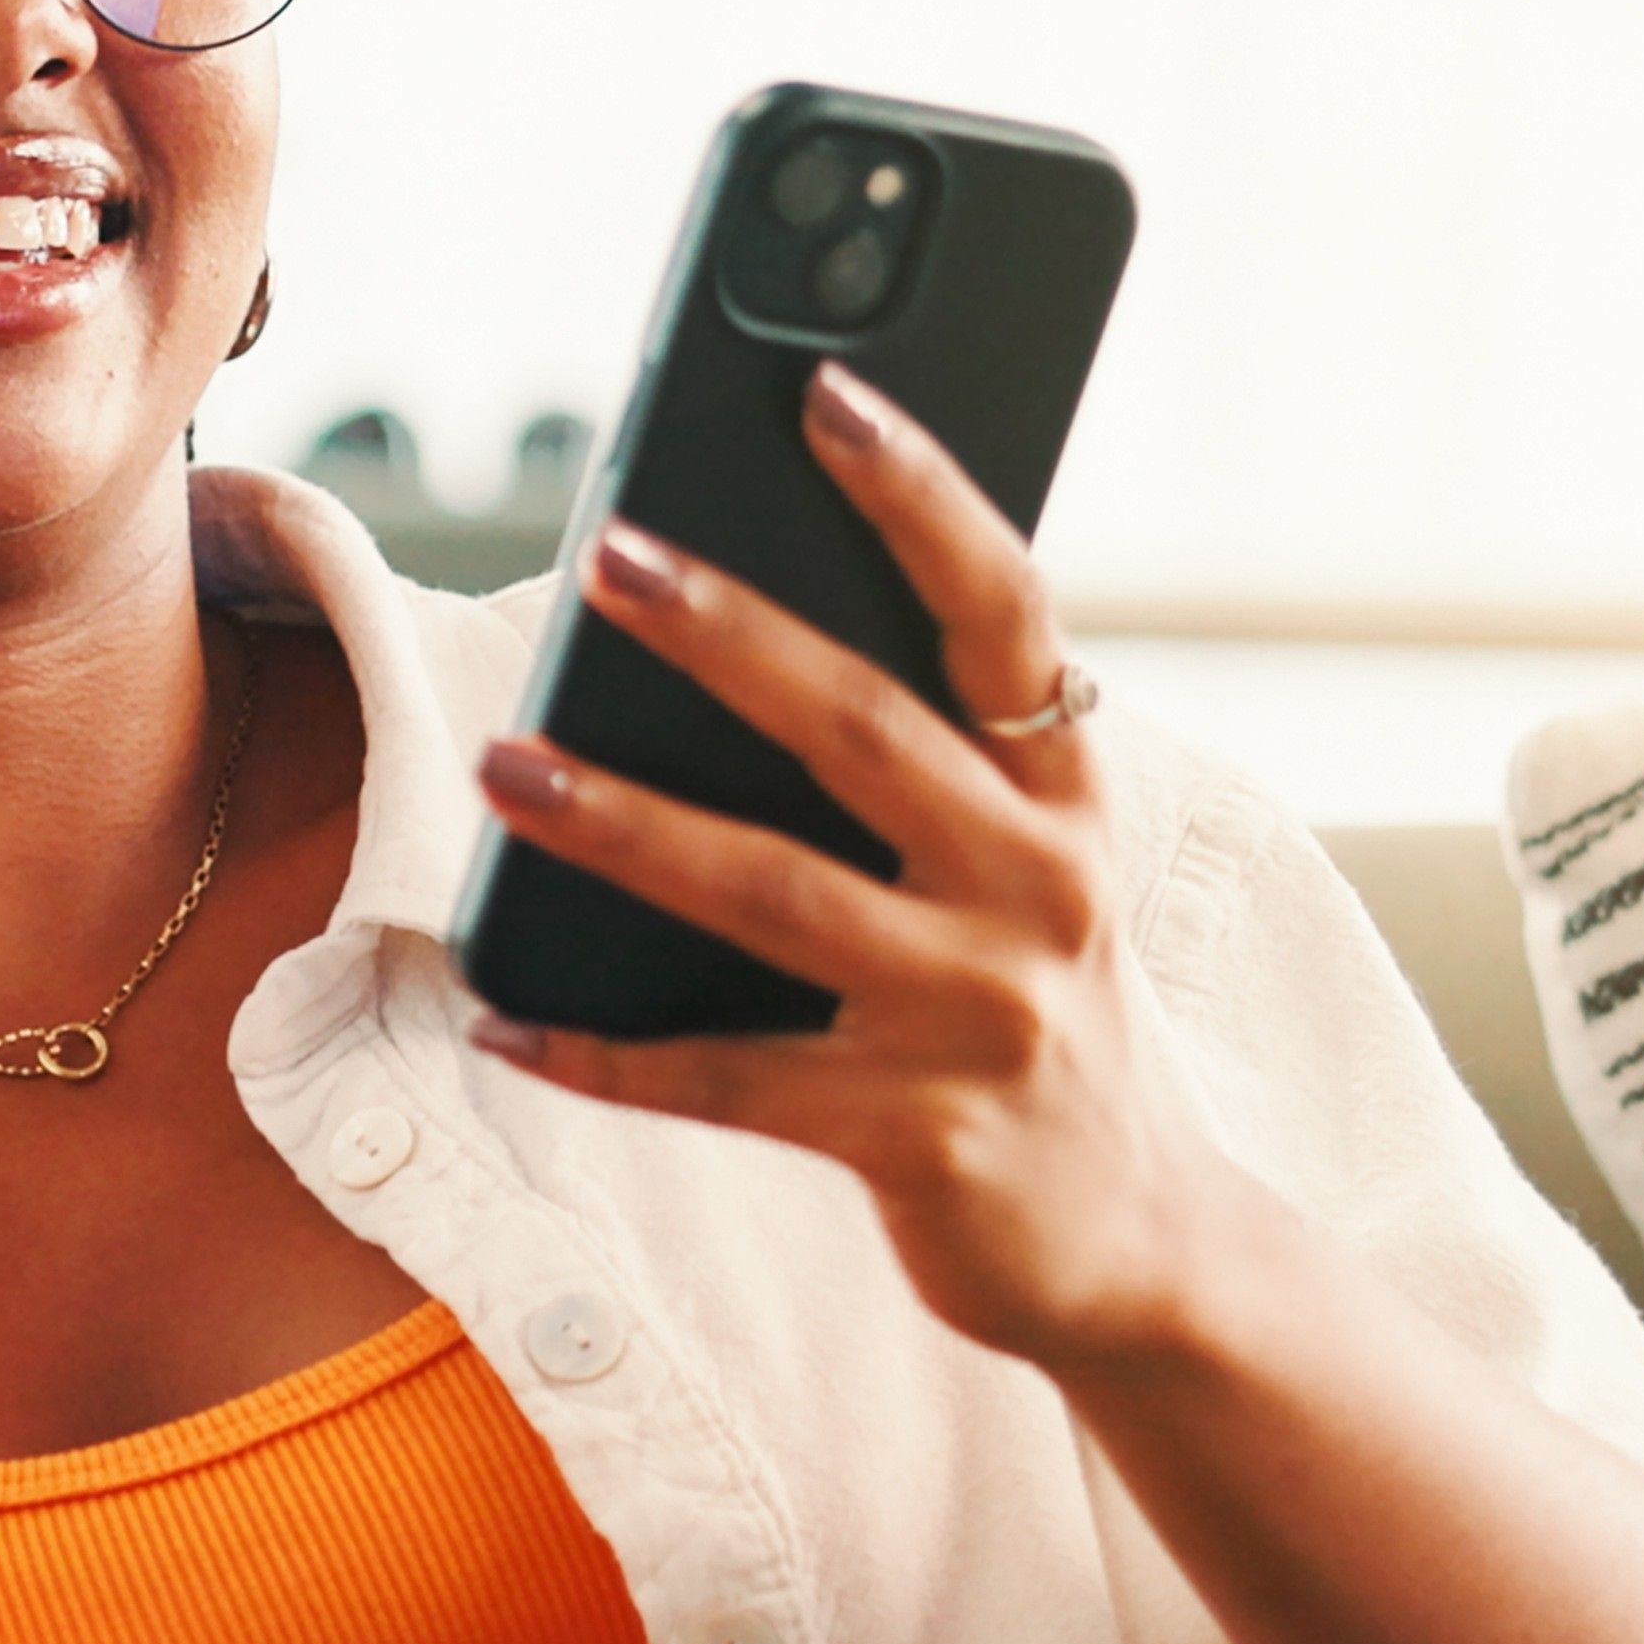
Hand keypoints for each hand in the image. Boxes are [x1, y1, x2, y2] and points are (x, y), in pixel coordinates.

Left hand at [468, 365, 1242, 1370]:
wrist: (1144, 1250)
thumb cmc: (1043, 1021)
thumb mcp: (1030, 876)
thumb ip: (937, 770)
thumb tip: (740, 633)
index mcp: (1067, 796)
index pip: (1004, 612)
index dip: (923, 498)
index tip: (828, 394)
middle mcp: (1041, 889)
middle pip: (866, 732)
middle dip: (729, 633)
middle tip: (609, 552)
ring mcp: (980, 1017)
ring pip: (773, 895)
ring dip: (622, 821)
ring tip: (501, 762)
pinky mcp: (915, 1138)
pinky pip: (725, 1082)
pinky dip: (602, 1052)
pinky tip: (500, 1016)